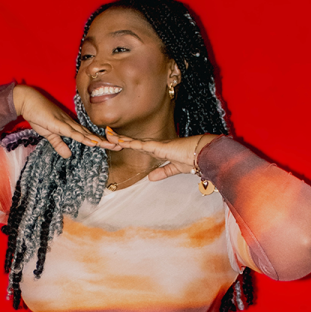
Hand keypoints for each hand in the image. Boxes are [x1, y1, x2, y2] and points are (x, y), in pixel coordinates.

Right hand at [13, 85, 119, 157]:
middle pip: (92, 135)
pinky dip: (84, 138)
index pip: (88, 136)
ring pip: (86, 134)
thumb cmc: (38, 115)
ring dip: (100, 140)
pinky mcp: (59, 124)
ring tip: (113, 145)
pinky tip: (93, 143)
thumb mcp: (49, 135)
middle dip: (107, 141)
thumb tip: (68, 155)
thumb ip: (59, 145)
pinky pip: (73, 133)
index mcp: (71, 127)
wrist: (27, 102)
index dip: (100, 141)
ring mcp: (67, 123)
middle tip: (122, 145)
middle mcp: (72, 125)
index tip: (113, 146)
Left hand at [105, 127, 219, 180]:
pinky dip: (128, 143)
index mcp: (159, 150)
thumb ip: (163, 172)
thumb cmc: (194, 160)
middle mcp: (155, 145)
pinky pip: (140, 144)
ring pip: (133, 141)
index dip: (127, 143)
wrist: (203, 154)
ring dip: (119, 138)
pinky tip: (118, 141)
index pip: (139, 146)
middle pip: (133, 141)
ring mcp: (156, 145)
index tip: (116, 141)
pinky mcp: (158, 146)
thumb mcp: (175, 169)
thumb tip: (150, 178)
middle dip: (119, 138)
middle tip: (107, 133)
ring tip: (107, 134)